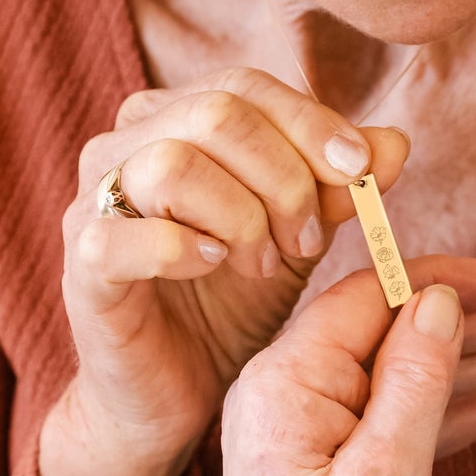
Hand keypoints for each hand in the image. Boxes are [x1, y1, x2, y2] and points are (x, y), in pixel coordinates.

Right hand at [41, 67, 408, 475]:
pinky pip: (121, 237)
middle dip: (284, 176)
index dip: (311, 123)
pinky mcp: (81, 267)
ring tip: (263, 264)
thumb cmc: (232, 300)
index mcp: (174, 120)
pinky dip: (181, 250)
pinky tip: (213, 269)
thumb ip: (339, 187)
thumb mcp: (300, 236)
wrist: (179, 388)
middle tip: (309, 239)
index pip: (247, 86)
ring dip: (241, 216)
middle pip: (216, 112)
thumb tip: (394, 144)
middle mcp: (122, 146)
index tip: (359, 172)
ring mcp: (93, 203)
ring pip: (171, 163)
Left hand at [203, 269, 464, 475]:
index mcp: (285, 382)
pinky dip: (458, 411)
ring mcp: (311, 435)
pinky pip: (403, 423)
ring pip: (410, 379)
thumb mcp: (388, 472)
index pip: (367, 298)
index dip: (440, 283)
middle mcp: (290, 396)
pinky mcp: (333, 472)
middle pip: (398, 334)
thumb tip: (439, 300)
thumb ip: (416, 377)